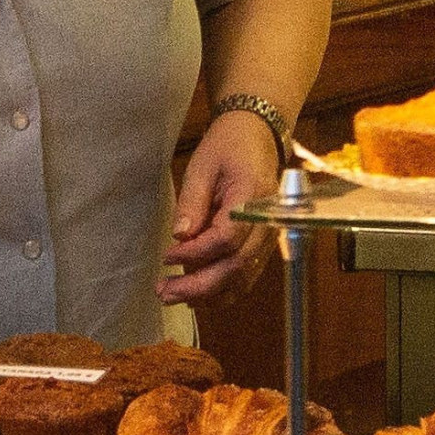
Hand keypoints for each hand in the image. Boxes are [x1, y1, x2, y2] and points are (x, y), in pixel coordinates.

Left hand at [161, 108, 284, 307]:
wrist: (258, 137)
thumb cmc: (229, 147)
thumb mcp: (202, 166)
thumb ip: (192, 203)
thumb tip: (180, 237)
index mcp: (253, 197)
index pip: (227, 238)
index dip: (196, 253)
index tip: (167, 256)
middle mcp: (268, 221)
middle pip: (237, 265)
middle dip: (199, 284)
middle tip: (164, 292)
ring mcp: (269, 235)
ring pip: (244, 276)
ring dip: (209, 293)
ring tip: (174, 296)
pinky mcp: (263, 243)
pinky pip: (248, 273)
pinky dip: (224, 288)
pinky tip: (198, 296)